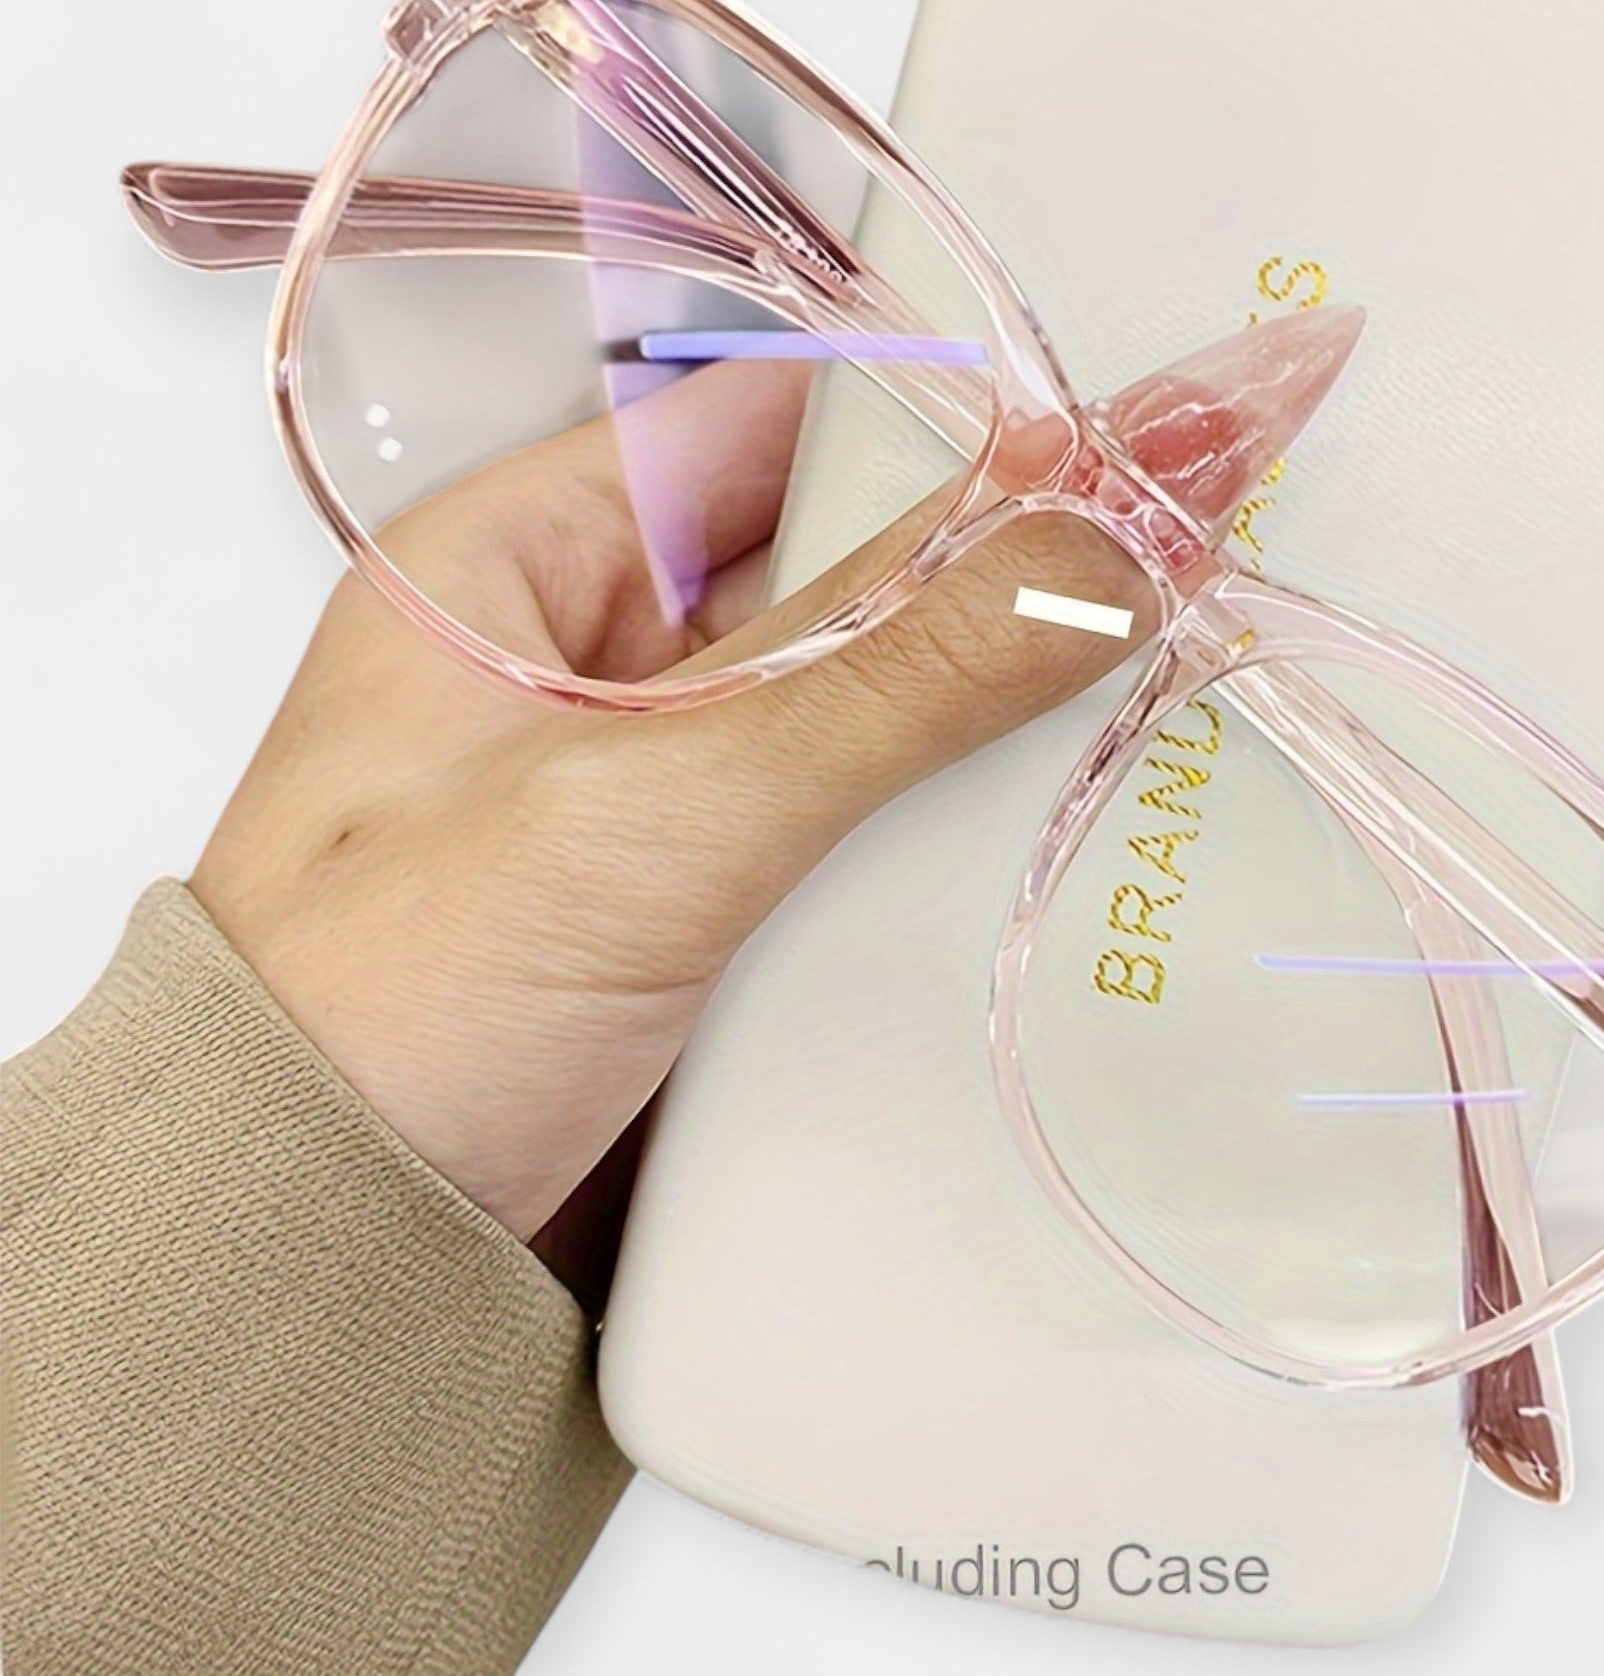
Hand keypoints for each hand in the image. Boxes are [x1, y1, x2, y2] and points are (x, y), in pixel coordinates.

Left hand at [191, 314, 1350, 1303]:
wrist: (316, 1276)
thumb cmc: (392, 1006)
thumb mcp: (660, 807)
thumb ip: (897, 673)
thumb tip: (1113, 540)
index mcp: (529, 558)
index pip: (773, 419)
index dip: (949, 411)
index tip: (1125, 416)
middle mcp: (599, 652)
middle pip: (846, 562)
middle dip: (1008, 565)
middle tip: (1202, 546)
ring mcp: (658, 788)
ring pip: (871, 700)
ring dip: (1001, 706)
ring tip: (1190, 669)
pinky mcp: (707, 909)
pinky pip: (864, 823)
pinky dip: (961, 824)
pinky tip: (1090, 815)